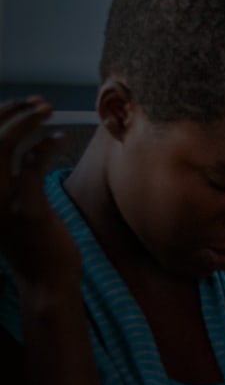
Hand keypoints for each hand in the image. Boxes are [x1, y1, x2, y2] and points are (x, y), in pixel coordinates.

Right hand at [0, 98, 79, 284]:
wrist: (46, 282)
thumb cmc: (35, 241)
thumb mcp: (10, 208)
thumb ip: (7, 180)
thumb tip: (16, 146)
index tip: (20, 104)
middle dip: (10, 112)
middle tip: (40, 103)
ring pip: (2, 146)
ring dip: (26, 122)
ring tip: (49, 111)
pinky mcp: (26, 211)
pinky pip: (32, 166)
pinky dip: (45, 146)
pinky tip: (60, 139)